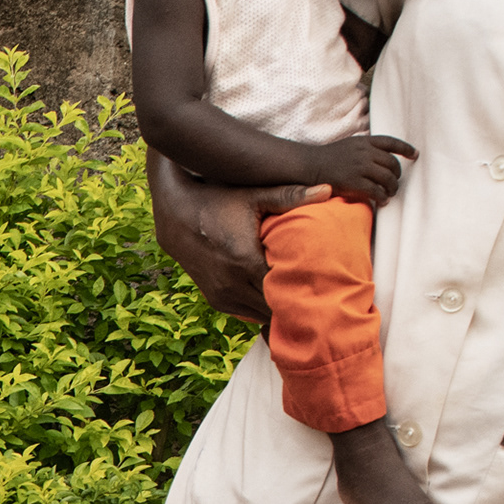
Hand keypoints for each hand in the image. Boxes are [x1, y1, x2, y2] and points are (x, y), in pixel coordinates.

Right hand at [148, 157, 319, 322]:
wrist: (175, 215)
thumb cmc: (217, 202)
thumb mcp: (252, 196)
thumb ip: (290, 196)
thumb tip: (328, 189)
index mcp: (245, 261)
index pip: (284, 290)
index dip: (307, 292)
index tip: (327, 290)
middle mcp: (232, 284)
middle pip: (274, 307)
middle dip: (297, 305)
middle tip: (322, 299)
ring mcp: (222, 295)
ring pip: (261, 315)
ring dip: (279, 308)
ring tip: (303, 301)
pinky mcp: (216, 300)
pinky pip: (247, 313)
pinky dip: (263, 308)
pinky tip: (279, 300)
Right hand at [298, 134, 417, 208]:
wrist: (309, 165)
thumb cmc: (329, 158)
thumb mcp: (350, 145)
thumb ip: (367, 148)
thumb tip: (384, 158)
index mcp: (365, 142)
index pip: (392, 142)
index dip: (406, 148)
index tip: (415, 155)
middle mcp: (364, 152)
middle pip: (392, 164)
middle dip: (397, 175)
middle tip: (395, 184)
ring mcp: (359, 166)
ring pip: (387, 178)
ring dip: (392, 188)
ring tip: (390, 194)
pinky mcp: (353, 182)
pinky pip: (376, 191)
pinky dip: (383, 197)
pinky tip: (383, 201)